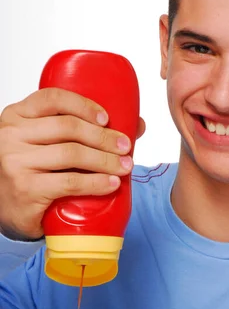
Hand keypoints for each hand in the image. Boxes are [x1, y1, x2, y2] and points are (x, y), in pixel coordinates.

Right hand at [0, 88, 144, 239]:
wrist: (6, 210)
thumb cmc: (31, 172)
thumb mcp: (44, 143)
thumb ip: (79, 130)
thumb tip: (136, 124)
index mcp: (17, 115)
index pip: (52, 99)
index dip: (84, 105)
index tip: (106, 118)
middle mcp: (12, 135)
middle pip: (68, 127)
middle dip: (103, 137)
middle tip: (125, 147)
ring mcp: (16, 162)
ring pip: (72, 154)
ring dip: (105, 160)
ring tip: (124, 167)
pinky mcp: (26, 189)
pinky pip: (69, 182)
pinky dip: (96, 182)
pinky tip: (111, 183)